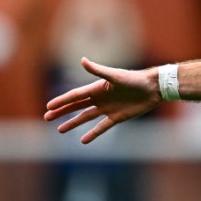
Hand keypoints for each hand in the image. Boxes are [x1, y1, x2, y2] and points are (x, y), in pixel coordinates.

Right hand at [43, 57, 160, 143]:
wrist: (153, 88)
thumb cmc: (135, 79)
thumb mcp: (116, 75)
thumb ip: (98, 70)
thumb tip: (82, 60)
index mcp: (97, 88)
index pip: (75, 95)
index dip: (62, 101)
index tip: (49, 106)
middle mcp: (100, 98)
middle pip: (77, 106)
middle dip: (62, 112)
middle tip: (47, 117)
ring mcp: (108, 108)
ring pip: (86, 117)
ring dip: (73, 123)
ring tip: (60, 130)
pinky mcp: (118, 117)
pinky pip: (102, 127)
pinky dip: (93, 134)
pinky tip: (83, 140)